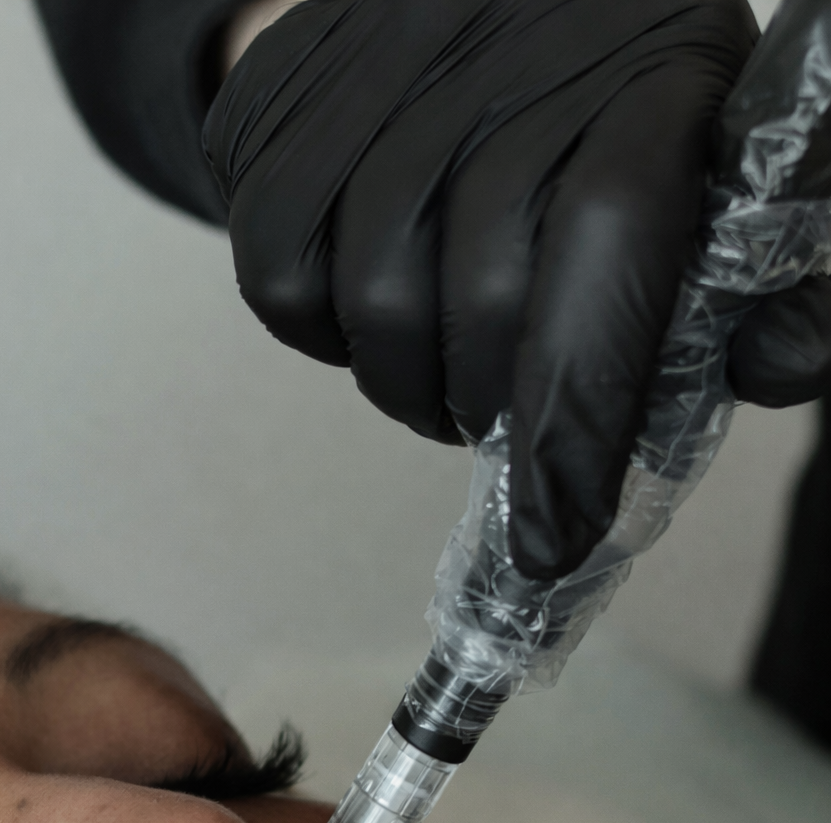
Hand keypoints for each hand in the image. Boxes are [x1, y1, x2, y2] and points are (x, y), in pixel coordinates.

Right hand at [203, 0, 830, 578]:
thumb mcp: (717, 162)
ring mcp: (377, 72)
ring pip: (371, 306)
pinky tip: (368, 300)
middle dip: (490, 408)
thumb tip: (775, 369)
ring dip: (408, 382)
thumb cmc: (598, 107)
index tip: (556, 538)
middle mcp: (505, 53)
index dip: (578, 416)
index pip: (608, 251)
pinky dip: (319, 333)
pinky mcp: (277, 104)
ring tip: (445, 361)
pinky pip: (278, 284)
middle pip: (478, 300)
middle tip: (503, 415)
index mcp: (647, 70)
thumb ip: (772, 280)